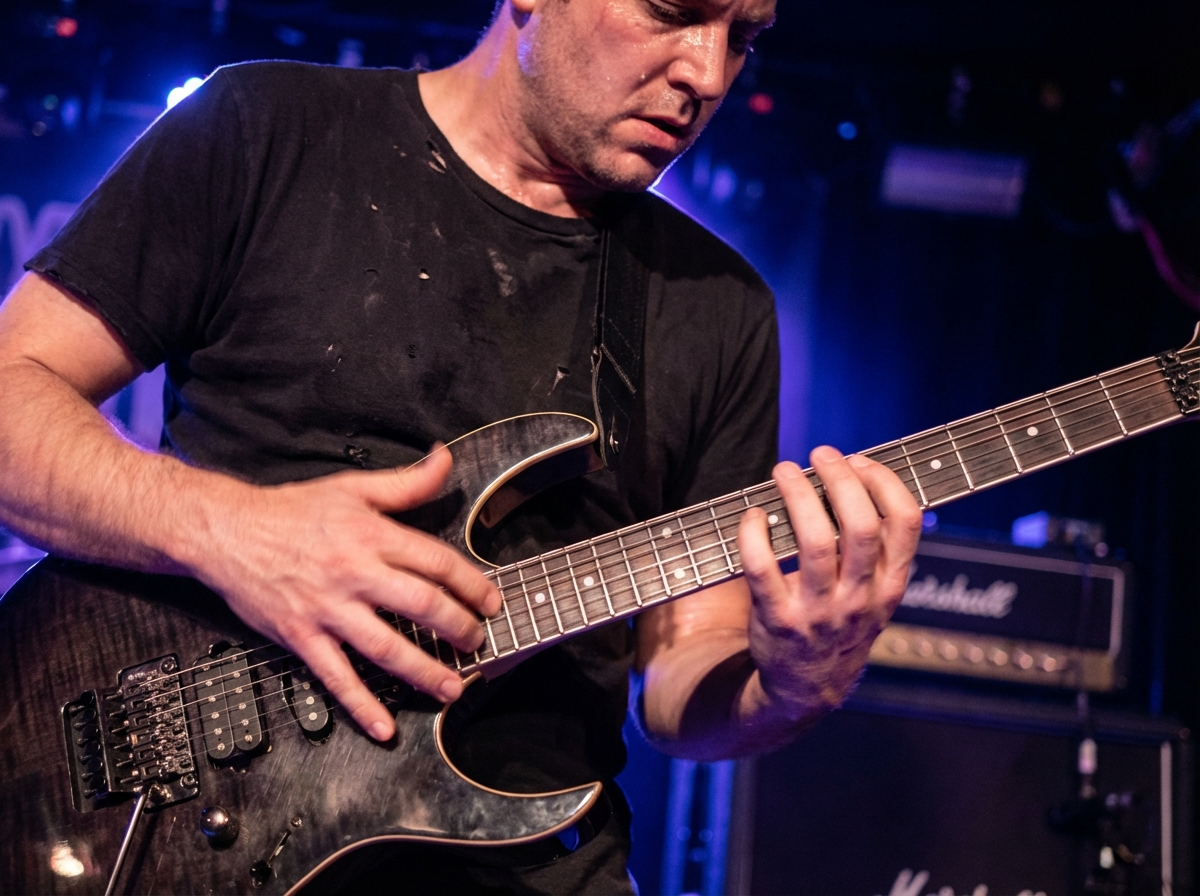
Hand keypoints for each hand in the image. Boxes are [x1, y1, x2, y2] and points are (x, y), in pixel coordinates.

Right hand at [188, 447, 500, 740]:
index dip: (471, 584)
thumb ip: (406, 483)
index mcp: (371, 535)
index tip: (491, 601)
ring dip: (425, 671)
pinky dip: (361, 706)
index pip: (436, 562)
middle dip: (459, 628)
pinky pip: (336, 677)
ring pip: (386, 647)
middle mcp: (353, 573)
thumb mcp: (352, 488)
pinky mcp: (301, 637)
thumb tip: (445, 461)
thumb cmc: (291, 511)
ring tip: (453, 687)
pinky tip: (385, 728)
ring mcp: (327, 609)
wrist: (226, 532)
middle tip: (479, 643)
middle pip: (420, 605)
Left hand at [737, 446, 921, 720]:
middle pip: (860, 525)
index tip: (859, 460)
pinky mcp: (778, 620)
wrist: (806, 689)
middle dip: (839, 479)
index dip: (884, 481)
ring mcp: (820, 612)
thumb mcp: (876, 596)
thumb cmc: (840, 624)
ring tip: (784, 471)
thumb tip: (854, 477)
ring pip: (814, 541)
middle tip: (819, 454)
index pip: (905, 523)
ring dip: (797, 495)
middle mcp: (860, 599)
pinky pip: (762, 567)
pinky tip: (753, 516)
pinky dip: (754, 533)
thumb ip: (876, 549)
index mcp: (890, 586)